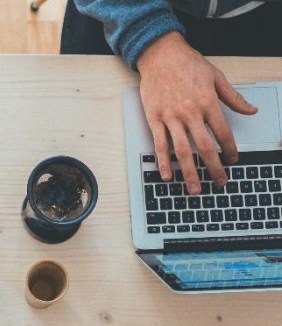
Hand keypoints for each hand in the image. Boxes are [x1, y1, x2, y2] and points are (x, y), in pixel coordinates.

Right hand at [136, 32, 257, 194]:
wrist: (161, 54)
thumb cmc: (188, 64)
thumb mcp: (216, 76)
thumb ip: (233, 97)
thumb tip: (251, 110)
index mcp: (207, 102)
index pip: (222, 132)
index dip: (230, 149)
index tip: (233, 160)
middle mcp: (190, 112)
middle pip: (205, 147)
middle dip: (214, 167)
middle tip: (220, 182)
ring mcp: (171, 117)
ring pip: (182, 151)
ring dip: (189, 172)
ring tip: (195, 189)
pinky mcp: (155, 119)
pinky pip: (160, 145)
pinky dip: (163, 162)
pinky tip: (168, 176)